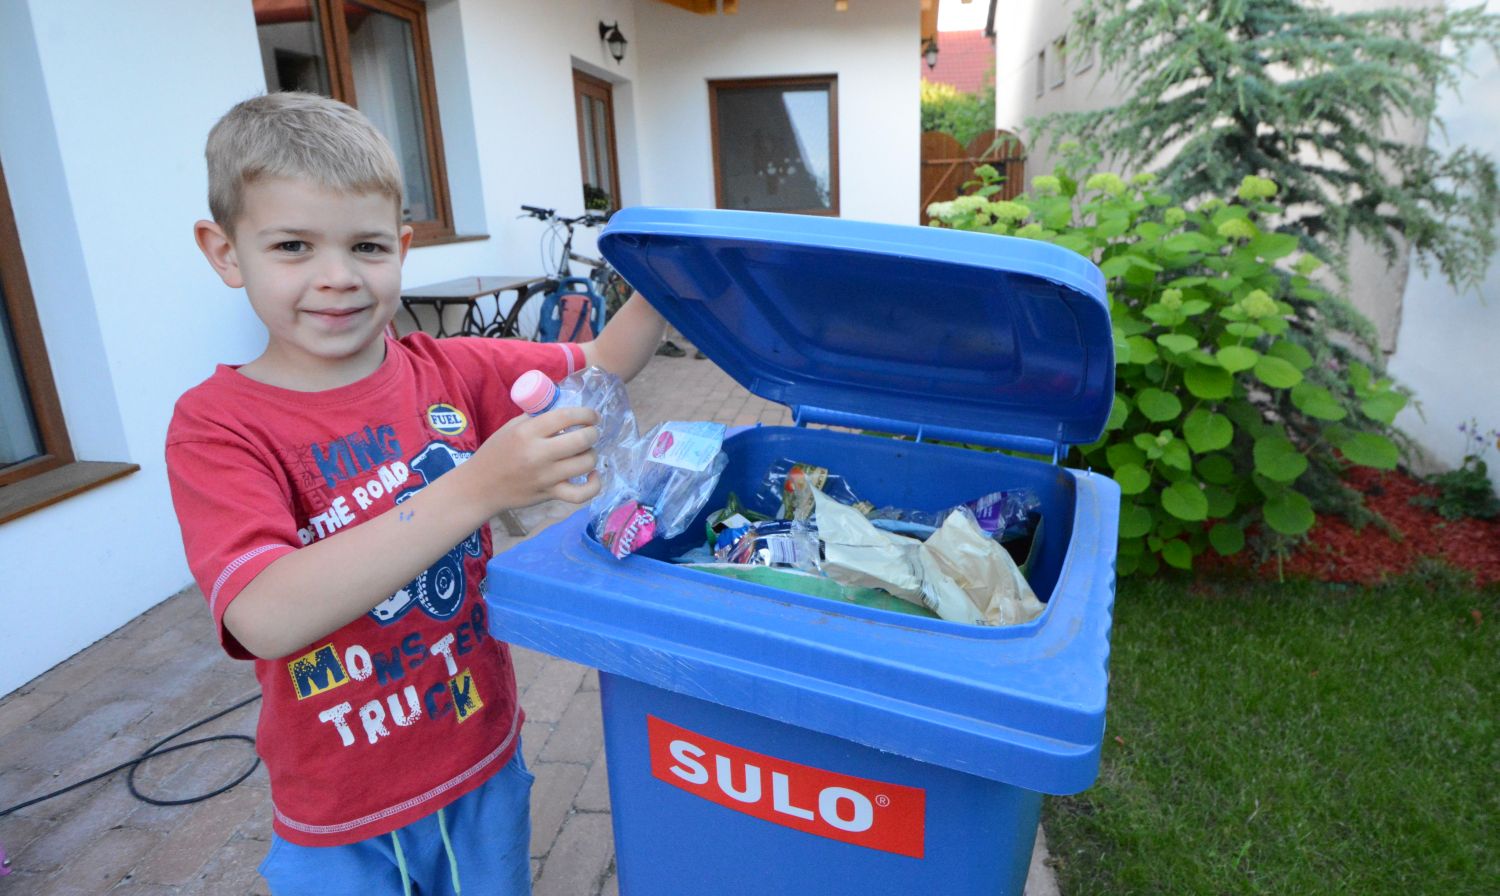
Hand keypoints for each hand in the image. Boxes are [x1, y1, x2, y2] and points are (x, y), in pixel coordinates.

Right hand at [469, 405, 603, 512]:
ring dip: (592, 454)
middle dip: (593, 433)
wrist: (480, 487)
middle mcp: (538, 454)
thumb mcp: (511, 427)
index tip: (592, 415)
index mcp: (527, 432)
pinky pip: (580, 494)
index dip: (586, 413)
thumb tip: (564, 408)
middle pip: (581, 440)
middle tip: (591, 432)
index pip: (566, 416)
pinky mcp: (550, 494)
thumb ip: (536, 418)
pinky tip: (593, 475)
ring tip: (586, 451)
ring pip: (586, 464)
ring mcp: (546, 477)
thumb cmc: (495, 453)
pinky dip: (593, 485)